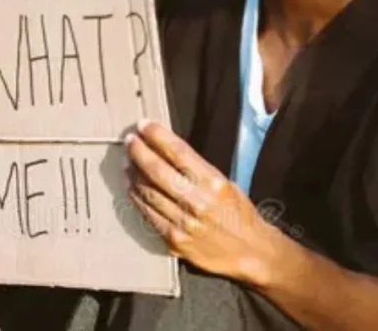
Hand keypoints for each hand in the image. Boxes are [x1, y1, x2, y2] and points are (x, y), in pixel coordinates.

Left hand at [125, 121, 278, 283]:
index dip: (156, 135)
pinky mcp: (174, 240)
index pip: (177, 152)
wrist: (251, 252)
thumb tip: (167, 149)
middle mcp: (197, 202)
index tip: (143, 125)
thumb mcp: (225, 182)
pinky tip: (132, 187)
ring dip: (133, 173)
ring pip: (147, 192)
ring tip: (127, 162)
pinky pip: (148, 214)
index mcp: (213, 183)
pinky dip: (137, 198)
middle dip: (138, 151)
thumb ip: (197, 168)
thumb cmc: (239, 214)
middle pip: (157, 170)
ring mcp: (183, 223)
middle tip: (129, 140)